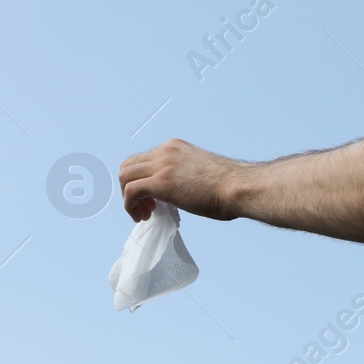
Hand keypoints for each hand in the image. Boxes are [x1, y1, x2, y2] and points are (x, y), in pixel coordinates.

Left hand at [118, 139, 242, 222]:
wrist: (238, 187)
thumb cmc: (227, 186)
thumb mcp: (198, 172)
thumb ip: (181, 176)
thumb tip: (174, 192)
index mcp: (174, 147)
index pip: (143, 160)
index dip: (141, 181)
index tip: (151, 199)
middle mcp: (165, 151)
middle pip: (129, 166)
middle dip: (130, 188)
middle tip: (145, 207)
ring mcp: (161, 165)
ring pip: (125, 177)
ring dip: (128, 198)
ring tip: (143, 213)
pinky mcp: (160, 182)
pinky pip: (130, 191)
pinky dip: (129, 205)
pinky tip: (141, 216)